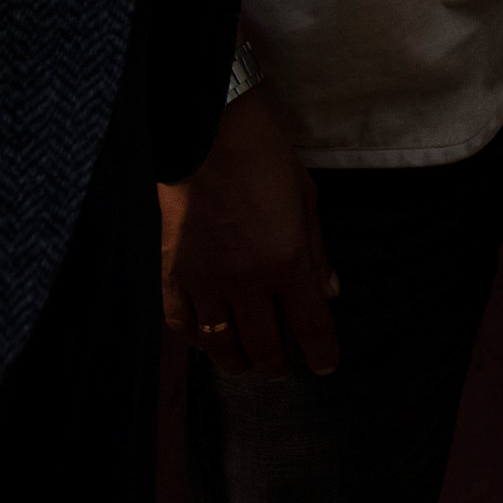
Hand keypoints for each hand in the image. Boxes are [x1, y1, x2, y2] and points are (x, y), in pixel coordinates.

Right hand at [163, 88, 338, 379]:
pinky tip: (205, 340)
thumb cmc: (266, 158)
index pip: (310, 324)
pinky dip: (194, 339)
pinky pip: (181, 323)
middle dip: (277, 363)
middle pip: (263, 344)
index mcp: (287, 262)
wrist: (210, 133)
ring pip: (220, 343)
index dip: (320, 351)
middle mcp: (246, 281)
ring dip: (235, 359)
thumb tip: (330, 291)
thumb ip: (317, 252)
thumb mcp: (307, 200)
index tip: (325, 366)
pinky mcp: (173, 273)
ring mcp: (205, 281)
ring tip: (244, 362)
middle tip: (283, 368)